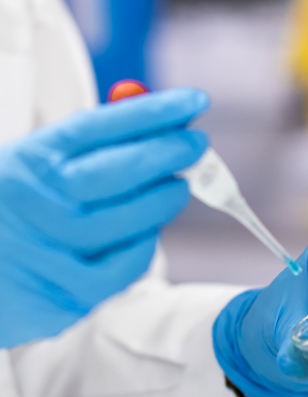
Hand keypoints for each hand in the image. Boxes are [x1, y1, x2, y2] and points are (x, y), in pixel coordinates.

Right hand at [0, 87, 207, 347]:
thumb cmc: (21, 215)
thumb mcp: (37, 169)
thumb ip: (92, 147)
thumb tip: (163, 125)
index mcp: (29, 162)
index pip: (98, 127)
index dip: (151, 112)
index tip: (192, 102)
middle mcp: (36, 204)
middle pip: (118, 172)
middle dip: (167, 153)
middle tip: (197, 144)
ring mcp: (49, 252)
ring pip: (129, 222)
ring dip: (163, 201)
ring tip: (177, 188)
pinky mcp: (65, 295)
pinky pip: (126, 267)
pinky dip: (145, 245)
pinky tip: (148, 232)